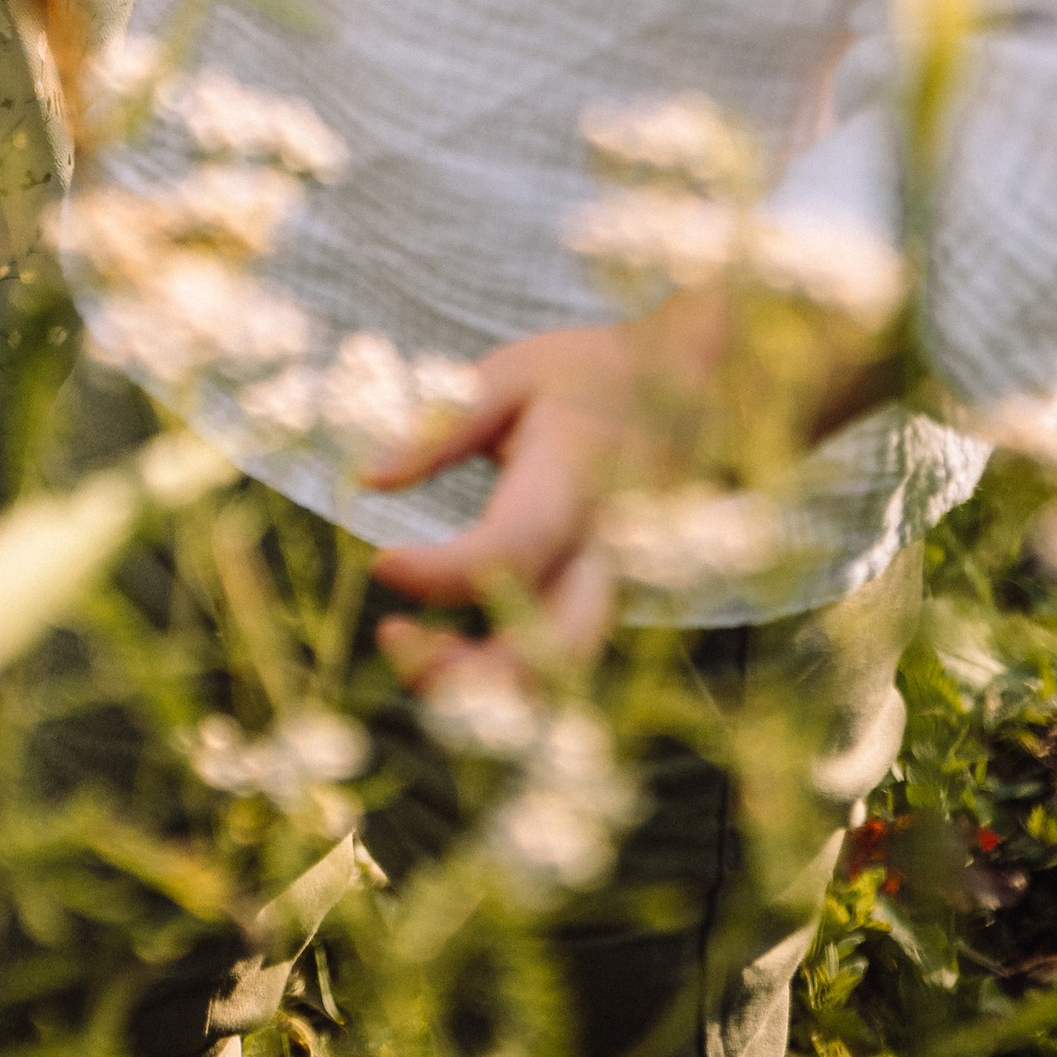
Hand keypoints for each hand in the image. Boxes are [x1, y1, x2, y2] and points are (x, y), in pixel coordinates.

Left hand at [364, 295, 727, 682]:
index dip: (441, 573)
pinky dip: (502, 672)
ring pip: (559, 671)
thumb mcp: (510, 374)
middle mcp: (607, 549)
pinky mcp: (607, 599)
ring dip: (480, 685)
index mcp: (578, 482)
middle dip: (469, 673)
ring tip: (406, 643)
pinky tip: (446, 647)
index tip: (381, 563)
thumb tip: (367, 479)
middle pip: (552, 650)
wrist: (689, 380)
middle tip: (390, 636)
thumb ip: (441, 428)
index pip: (511, 551)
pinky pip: (558, 654)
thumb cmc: (586, 371)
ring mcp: (616, 583)